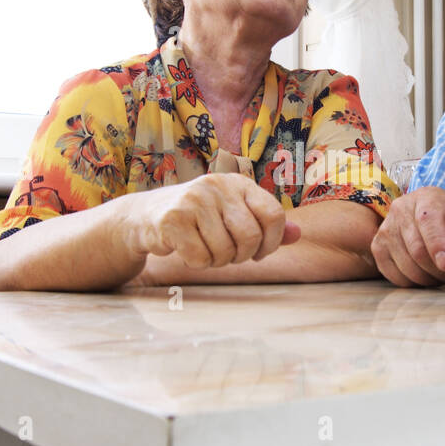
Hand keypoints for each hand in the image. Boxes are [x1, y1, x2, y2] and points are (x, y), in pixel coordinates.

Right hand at [123, 173, 300, 268]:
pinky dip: (196, 262)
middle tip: (227, 255)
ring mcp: (194, 200)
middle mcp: (218, 186)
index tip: (258, 252)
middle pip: (250, 236)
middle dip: (241, 256)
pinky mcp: (172, 218)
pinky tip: (186, 249)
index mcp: (239, 183)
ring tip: (204, 249)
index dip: (271, 243)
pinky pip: (200, 258)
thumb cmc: (199, 218)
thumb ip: (265, 224)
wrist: (146, 216)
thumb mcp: (234, 214)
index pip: (274, 215)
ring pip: (224, 251)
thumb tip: (298, 235)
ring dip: (216, 261)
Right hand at [371, 186, 444, 286]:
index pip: (428, 222)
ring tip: (442, 274)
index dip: (438, 245)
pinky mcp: (377, 248)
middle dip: (440, 271)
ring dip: (429, 279)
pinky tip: (424, 274)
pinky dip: (413, 282)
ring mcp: (385, 230)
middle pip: (418, 251)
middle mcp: (400, 211)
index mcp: (426, 199)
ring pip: (407, 267)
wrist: (423, 211)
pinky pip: (395, 276)